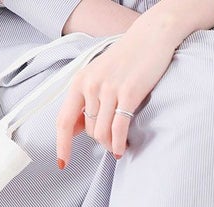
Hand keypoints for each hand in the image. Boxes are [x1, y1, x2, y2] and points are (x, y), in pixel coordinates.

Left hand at [55, 27, 177, 166]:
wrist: (152, 36)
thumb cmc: (126, 59)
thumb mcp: (98, 76)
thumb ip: (85, 101)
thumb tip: (74, 129)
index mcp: (80, 81)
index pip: (64, 120)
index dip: (62, 145)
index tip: (62, 164)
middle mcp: (91, 85)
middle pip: (88, 131)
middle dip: (100, 141)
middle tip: (112, 140)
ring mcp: (109, 89)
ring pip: (102, 133)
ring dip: (110, 145)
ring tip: (118, 145)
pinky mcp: (129, 93)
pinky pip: (118, 129)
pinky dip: (119, 144)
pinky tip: (123, 149)